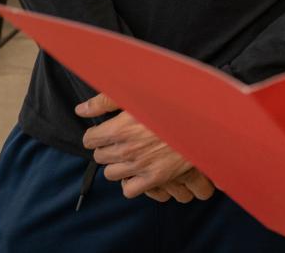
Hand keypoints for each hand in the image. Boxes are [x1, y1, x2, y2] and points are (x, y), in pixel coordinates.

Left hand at [77, 93, 209, 199]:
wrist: (203, 121)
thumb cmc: (173, 103)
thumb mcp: (137, 94)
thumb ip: (106, 100)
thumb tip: (81, 109)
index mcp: (119, 127)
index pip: (90, 138)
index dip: (97, 133)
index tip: (106, 131)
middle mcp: (126, 149)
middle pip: (99, 156)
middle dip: (107, 147)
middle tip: (122, 140)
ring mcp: (139, 165)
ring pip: (111, 173)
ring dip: (117, 164)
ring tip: (130, 155)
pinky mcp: (155, 177)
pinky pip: (129, 190)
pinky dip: (130, 183)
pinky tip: (137, 171)